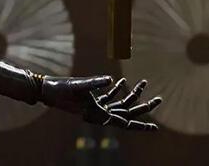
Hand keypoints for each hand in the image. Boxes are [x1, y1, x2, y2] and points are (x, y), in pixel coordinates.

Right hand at [41, 76, 160, 130]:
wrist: (48, 91)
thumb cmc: (62, 90)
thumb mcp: (79, 86)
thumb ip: (95, 84)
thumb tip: (110, 80)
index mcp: (100, 115)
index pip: (125, 123)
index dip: (140, 126)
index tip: (155, 128)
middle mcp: (101, 114)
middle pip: (128, 112)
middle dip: (144, 107)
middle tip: (160, 99)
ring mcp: (97, 108)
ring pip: (121, 104)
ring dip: (133, 94)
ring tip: (145, 83)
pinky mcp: (92, 101)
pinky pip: (109, 98)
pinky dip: (117, 90)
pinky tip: (122, 82)